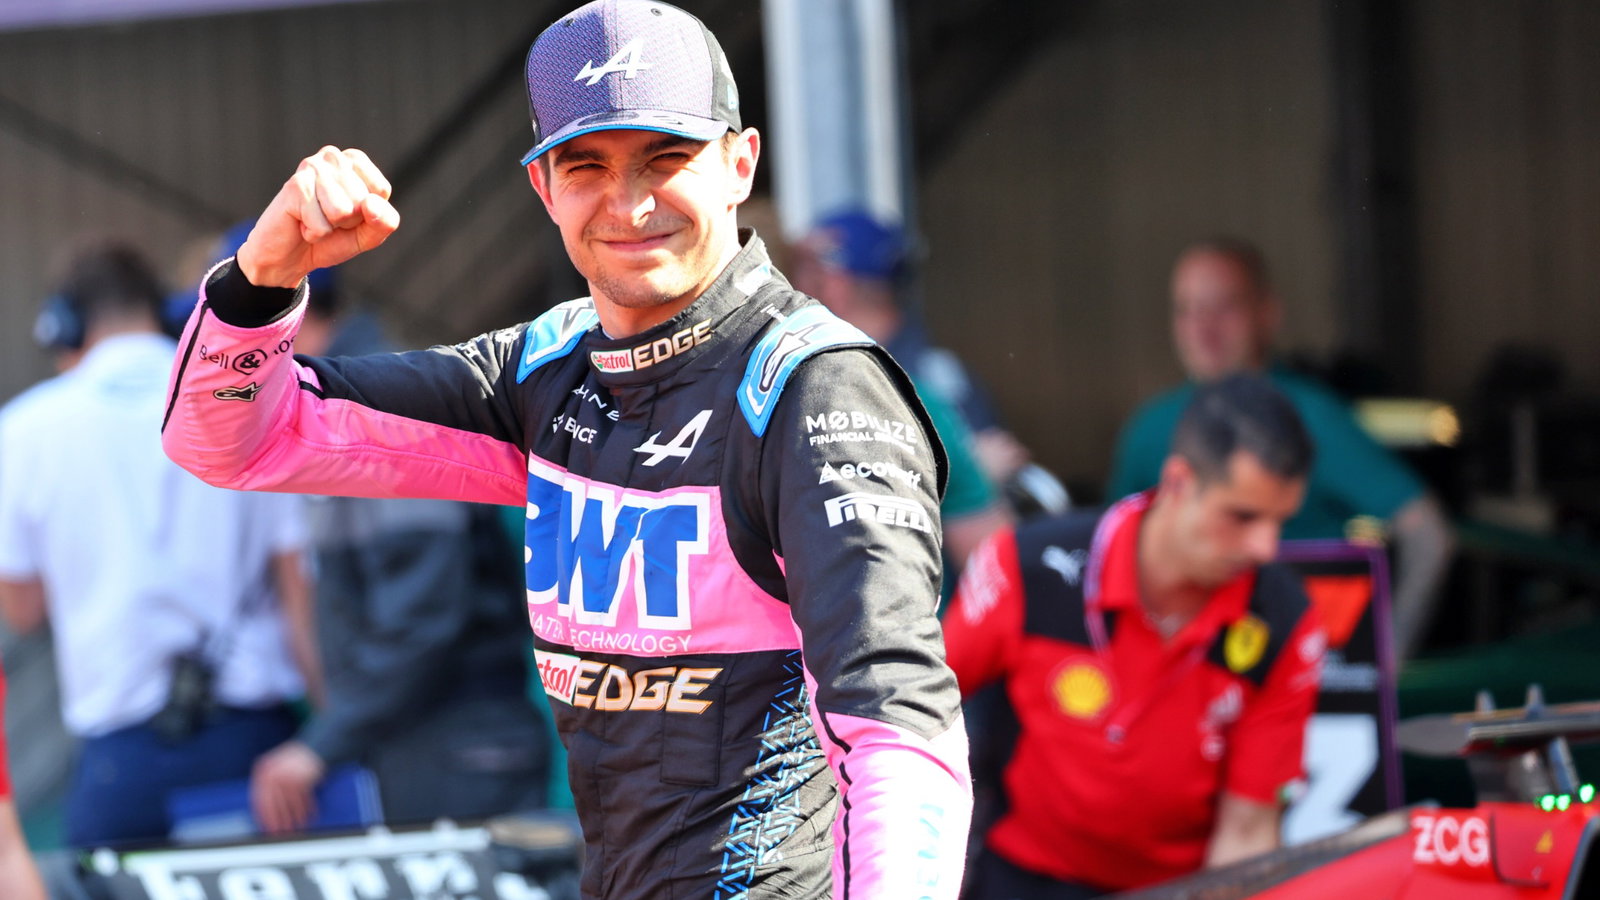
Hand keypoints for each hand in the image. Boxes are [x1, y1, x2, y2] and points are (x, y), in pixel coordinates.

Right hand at [237, 146, 399, 287]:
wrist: (288, 255)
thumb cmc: (331, 238)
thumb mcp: (368, 235)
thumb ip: (385, 222)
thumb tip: (371, 204)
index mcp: (355, 161)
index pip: (381, 191)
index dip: (369, 213)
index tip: (349, 214)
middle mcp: (333, 156)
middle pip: (362, 201)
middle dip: (348, 221)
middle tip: (328, 219)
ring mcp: (312, 167)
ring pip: (343, 211)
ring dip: (330, 227)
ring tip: (315, 219)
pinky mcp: (295, 186)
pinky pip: (322, 224)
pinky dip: (314, 233)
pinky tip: (301, 223)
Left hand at [250, 740, 325, 833]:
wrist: (314, 748)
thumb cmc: (294, 760)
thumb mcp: (275, 768)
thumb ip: (267, 785)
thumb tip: (263, 810)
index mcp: (262, 770)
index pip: (259, 799)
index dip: (264, 817)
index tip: (267, 828)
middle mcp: (272, 773)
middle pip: (273, 804)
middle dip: (279, 821)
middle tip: (281, 833)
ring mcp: (287, 775)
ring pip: (289, 803)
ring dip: (294, 817)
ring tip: (297, 827)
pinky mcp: (302, 778)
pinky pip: (303, 798)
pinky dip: (306, 808)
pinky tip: (308, 816)